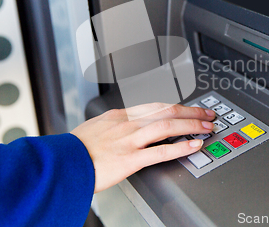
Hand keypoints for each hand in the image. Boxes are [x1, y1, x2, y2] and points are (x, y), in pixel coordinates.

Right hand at [71, 103, 214, 192]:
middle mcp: (128, 123)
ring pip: (168, 126)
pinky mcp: (130, 159)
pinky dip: (182, 147)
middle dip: (191, 111)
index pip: (156, 106)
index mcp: (120, 115)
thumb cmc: (74, 149)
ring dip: (192, 125)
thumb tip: (126, 126)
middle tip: (207, 114)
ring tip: (207, 127)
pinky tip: (194, 145)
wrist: (61, 163)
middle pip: (167, 111)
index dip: (177, 106)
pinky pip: (161, 151)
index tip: (188, 109)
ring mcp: (130, 140)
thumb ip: (114, 125)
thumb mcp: (95, 127)